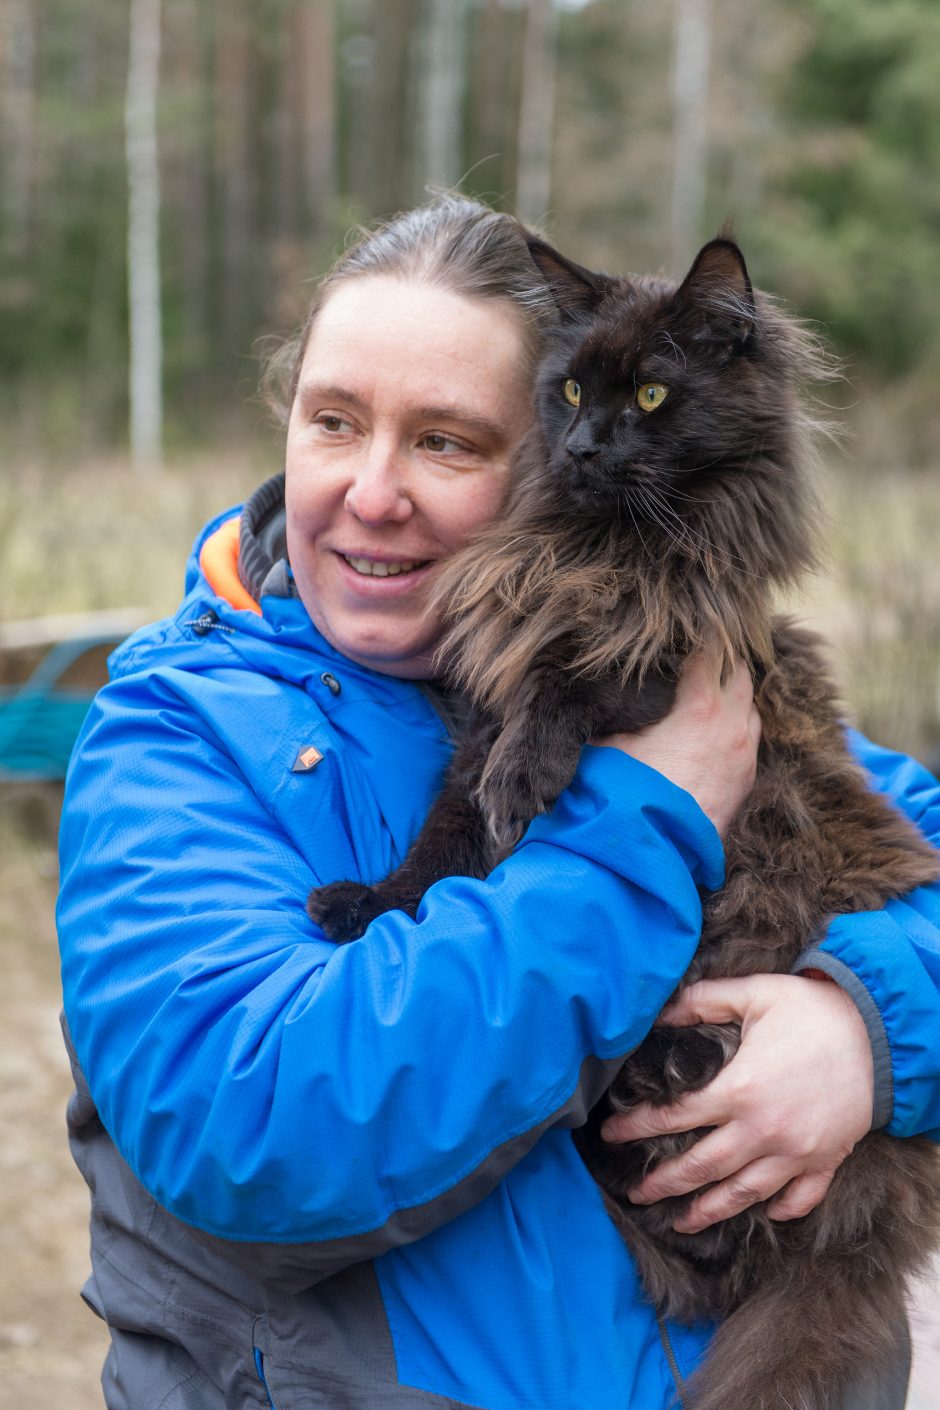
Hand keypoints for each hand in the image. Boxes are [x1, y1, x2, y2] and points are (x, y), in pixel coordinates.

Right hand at [595, 651, 760, 835]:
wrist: (653, 849)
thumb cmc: (628, 793)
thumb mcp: (611, 741)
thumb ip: (620, 709)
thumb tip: (609, 688)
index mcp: (702, 707)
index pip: (712, 651)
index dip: (698, 637)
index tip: (686, 633)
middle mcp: (733, 726)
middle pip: (740, 673)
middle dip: (721, 662)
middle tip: (699, 659)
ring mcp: (744, 754)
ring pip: (751, 706)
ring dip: (734, 696)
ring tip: (708, 694)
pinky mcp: (746, 779)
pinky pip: (751, 738)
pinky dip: (738, 726)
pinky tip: (715, 730)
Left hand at [601, 974, 873, 1232]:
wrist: (879, 1033)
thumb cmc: (811, 1010)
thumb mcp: (754, 993)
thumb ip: (703, 1001)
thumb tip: (661, 1011)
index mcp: (738, 1090)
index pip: (674, 1117)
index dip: (638, 1127)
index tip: (611, 1135)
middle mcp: (762, 1130)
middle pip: (701, 1167)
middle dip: (664, 1182)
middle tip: (637, 1193)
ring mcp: (795, 1152)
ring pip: (743, 1193)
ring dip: (709, 1210)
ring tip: (682, 1221)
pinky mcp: (824, 1161)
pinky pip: (799, 1198)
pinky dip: (779, 1210)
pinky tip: (761, 1214)